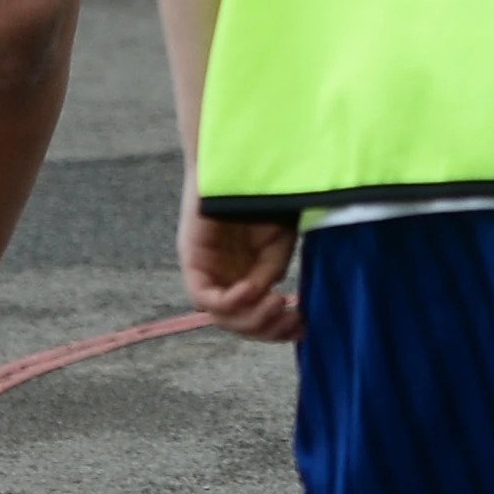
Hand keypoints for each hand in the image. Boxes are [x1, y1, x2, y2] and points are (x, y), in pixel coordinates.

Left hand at [184, 211, 302, 342]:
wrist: (239, 163)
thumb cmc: (260, 199)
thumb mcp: (276, 242)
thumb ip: (270, 271)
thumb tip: (266, 296)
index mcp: (243, 276)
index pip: (253, 317)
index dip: (275, 330)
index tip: (303, 327)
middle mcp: (223, 278)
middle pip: (238, 323)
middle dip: (266, 329)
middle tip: (292, 320)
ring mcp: (205, 270)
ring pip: (221, 316)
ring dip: (250, 318)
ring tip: (276, 303)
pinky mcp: (191, 260)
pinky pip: (203, 296)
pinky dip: (229, 301)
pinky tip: (251, 290)